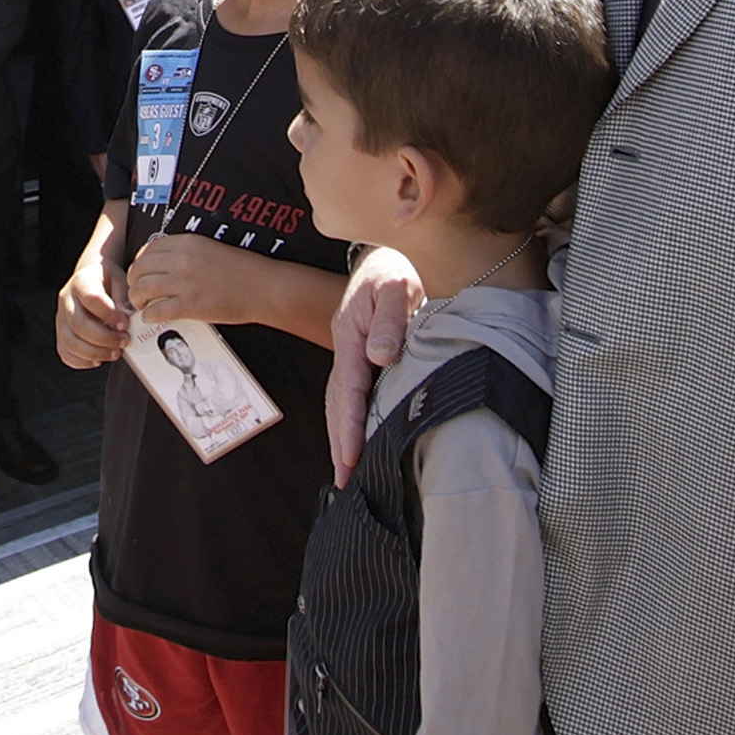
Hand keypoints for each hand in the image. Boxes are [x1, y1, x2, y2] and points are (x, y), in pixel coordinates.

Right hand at [55, 235, 133, 367]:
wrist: (92, 280)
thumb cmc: (109, 282)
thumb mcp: (121, 282)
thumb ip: (123, 299)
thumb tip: (124, 318)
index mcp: (81, 281)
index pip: (91, 298)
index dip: (109, 314)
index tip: (125, 324)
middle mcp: (66, 300)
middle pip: (78, 324)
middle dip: (104, 338)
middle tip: (124, 341)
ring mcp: (61, 318)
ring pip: (70, 342)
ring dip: (95, 353)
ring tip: (115, 353)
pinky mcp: (61, 334)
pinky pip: (65, 353)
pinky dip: (82, 362)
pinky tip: (99, 360)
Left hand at [125, 229, 271, 328]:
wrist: (264, 287)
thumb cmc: (242, 270)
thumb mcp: (210, 249)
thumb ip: (185, 253)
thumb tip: (163, 264)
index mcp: (188, 243)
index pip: (148, 249)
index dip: (140, 262)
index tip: (141, 272)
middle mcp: (182, 260)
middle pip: (140, 268)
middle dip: (133, 281)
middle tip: (137, 291)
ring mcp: (185, 283)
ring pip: (143, 289)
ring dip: (136, 299)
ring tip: (141, 305)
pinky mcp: (191, 305)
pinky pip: (157, 310)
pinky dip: (150, 315)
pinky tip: (152, 317)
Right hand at [322, 249, 424, 476]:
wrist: (389, 253)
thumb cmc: (397, 268)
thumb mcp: (396, 286)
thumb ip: (389, 318)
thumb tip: (379, 356)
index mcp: (350, 332)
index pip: (350, 387)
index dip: (351, 424)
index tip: (352, 456)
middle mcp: (345, 346)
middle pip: (337, 402)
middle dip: (339, 442)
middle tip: (344, 481)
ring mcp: (350, 352)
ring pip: (340, 401)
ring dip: (341, 436)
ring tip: (346, 472)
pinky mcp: (359, 355)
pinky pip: (350, 394)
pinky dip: (349, 421)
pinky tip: (356, 439)